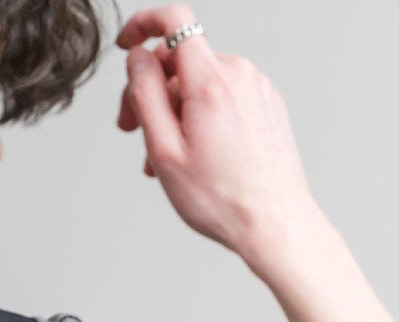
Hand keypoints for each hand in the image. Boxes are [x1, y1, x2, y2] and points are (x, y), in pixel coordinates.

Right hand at [115, 6, 323, 267]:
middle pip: (181, 60)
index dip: (143, 24)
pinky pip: (222, 97)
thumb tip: (138, 58)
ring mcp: (256, 87)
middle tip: (130, 130)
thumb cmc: (220, 198)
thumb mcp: (164, 150)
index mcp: (211, 82)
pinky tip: (192, 154)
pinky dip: (199, 116)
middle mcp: (239, 74)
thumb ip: (145, 95)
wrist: (274, 222)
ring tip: (164, 158)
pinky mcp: (265, 104)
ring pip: (199, 83)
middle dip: (150, 89)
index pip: (175, 22)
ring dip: (174, 111)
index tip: (125, 44)